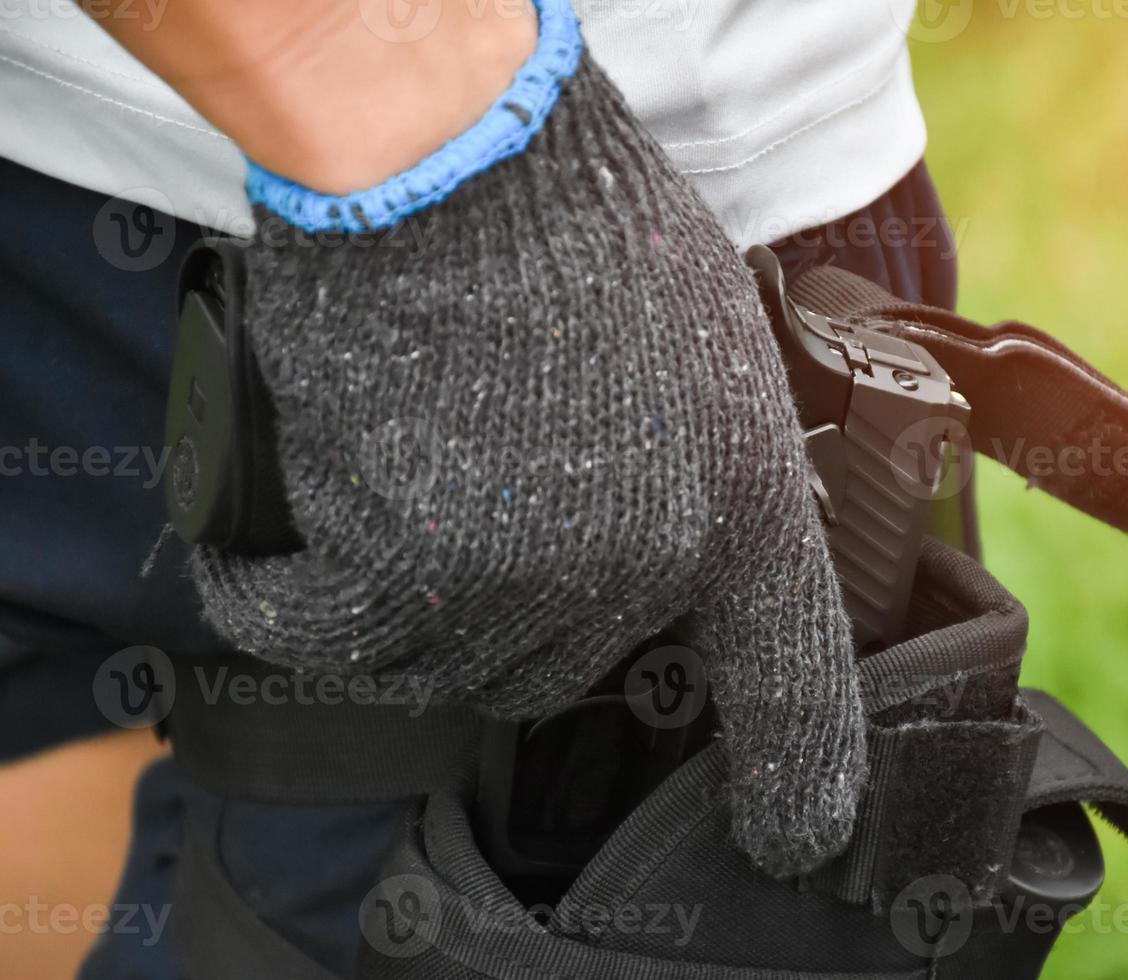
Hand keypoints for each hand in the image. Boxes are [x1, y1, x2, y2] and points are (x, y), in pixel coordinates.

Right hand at [193, 12, 865, 876]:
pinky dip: (289, 596)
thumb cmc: (581, 224)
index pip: (790, 679)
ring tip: (389, 509)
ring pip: (448, 663)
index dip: (798, 777)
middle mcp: (640, 567)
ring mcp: (516, 580)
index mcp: (740, 503)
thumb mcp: (707, 345)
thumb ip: (700, 463)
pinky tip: (285, 555)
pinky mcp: (391, 568)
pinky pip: (325, 632)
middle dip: (530, 608)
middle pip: (566, 669)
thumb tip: (658, 537)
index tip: (796, 837)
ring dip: (412, 606)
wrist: (457, 161)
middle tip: (493, 509)